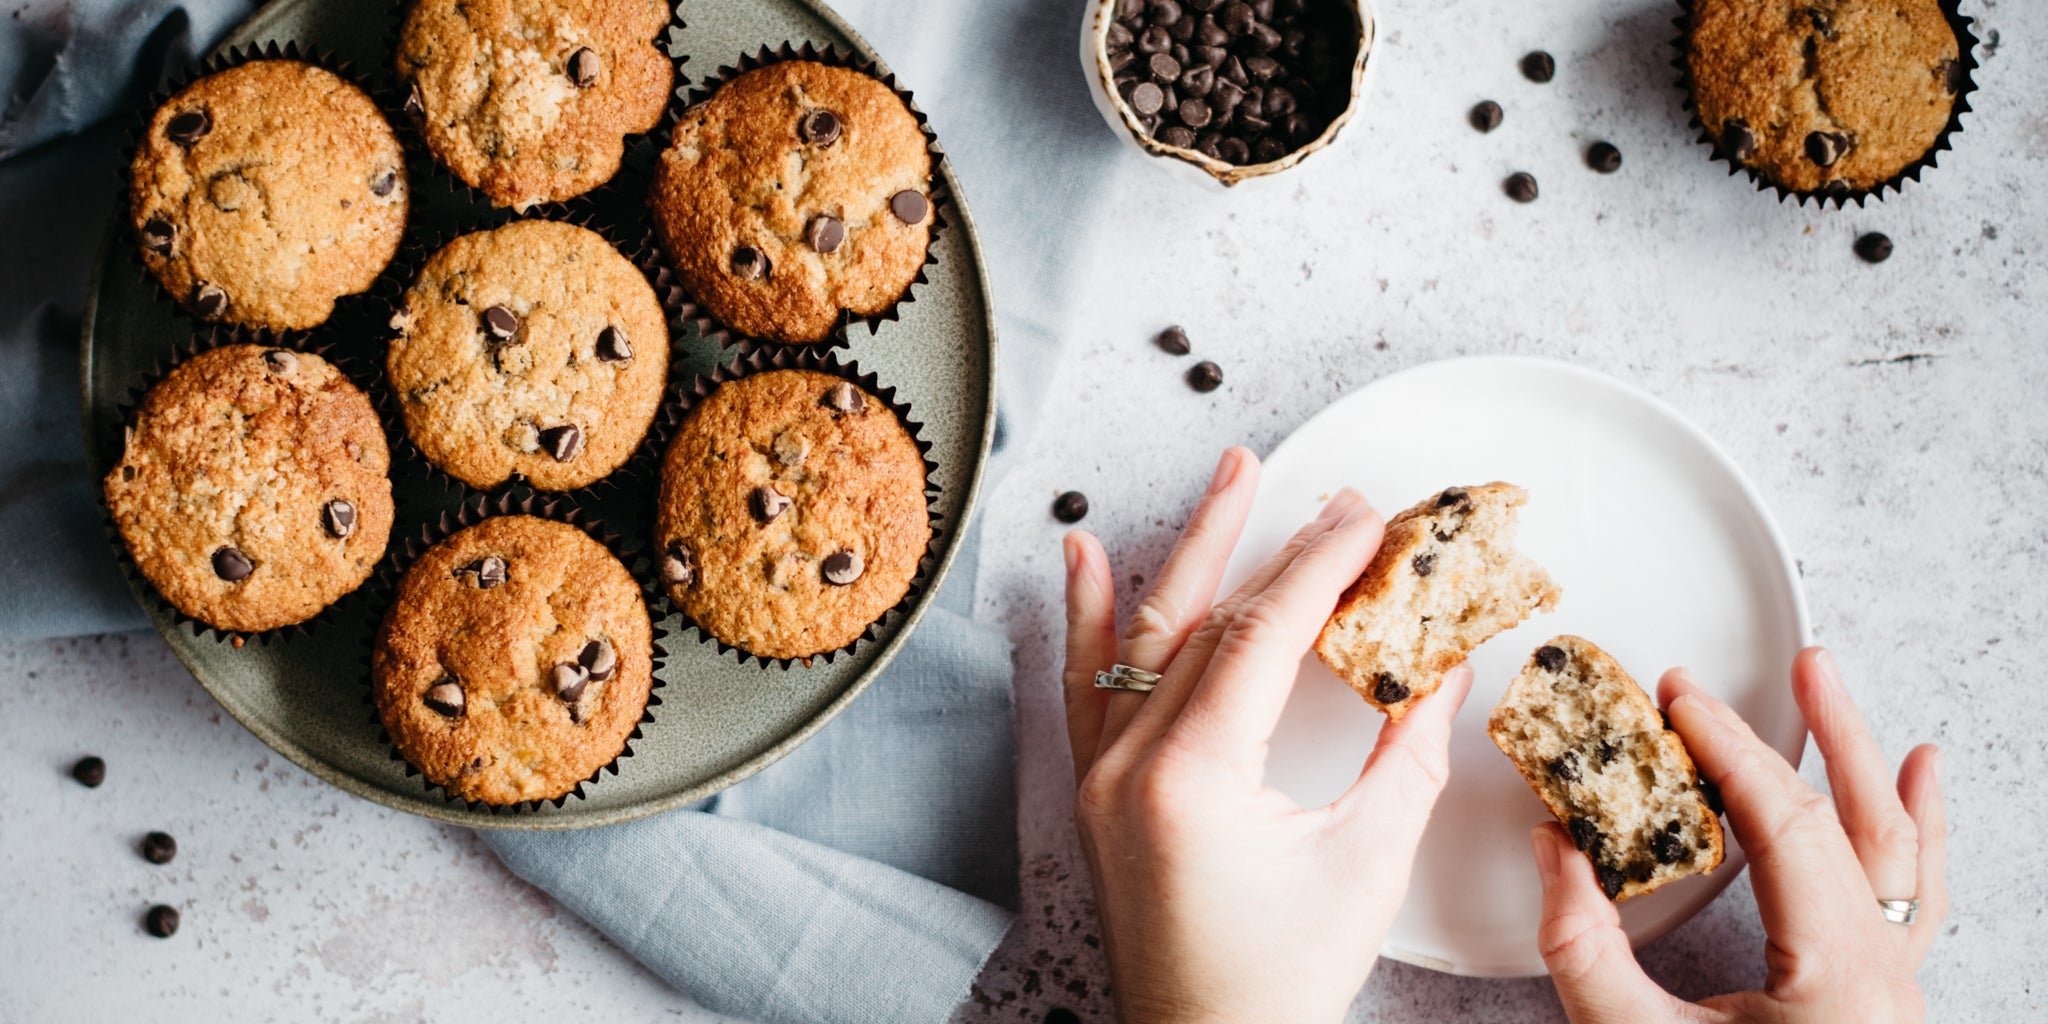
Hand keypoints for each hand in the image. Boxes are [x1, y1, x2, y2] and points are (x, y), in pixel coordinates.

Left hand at [1061, 447, 1475, 1023]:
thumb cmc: (1281, 982)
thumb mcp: (1366, 864)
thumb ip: (1409, 756)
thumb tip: (1443, 666)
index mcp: (1192, 778)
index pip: (1262, 636)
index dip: (1321, 567)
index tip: (1368, 518)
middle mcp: (1129, 765)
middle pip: (1206, 622)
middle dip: (1269, 546)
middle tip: (1316, 487)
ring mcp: (1101, 775)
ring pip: (1144, 636)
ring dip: (1190, 554)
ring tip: (1228, 478)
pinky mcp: (1096, 791)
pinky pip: (1087, 685)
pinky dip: (1089, 618)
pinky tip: (1082, 556)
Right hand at [1531, 647, 1946, 1023]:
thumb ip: (1585, 948)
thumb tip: (1558, 847)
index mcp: (1836, 977)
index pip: (1783, 823)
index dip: (1727, 749)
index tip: (1681, 697)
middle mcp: (1883, 979)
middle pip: (1858, 821)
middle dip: (1818, 736)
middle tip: (1792, 669)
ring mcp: (1894, 993)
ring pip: (1900, 855)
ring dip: (1873, 769)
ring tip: (1853, 703)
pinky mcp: (1881, 1005)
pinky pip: (1916, 900)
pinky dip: (1918, 835)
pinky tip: (1923, 787)